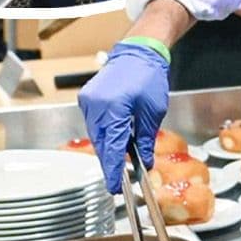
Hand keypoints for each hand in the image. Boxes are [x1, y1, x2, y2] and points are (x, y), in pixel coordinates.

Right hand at [76, 40, 170, 193]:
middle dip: (110, 162)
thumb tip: (146, 161)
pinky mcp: (87, 99)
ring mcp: (88, 102)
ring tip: (119, 161)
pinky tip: (114, 141)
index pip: (112, 148)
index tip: (115, 187)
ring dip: (108, 148)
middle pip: (101, 144)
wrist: (138, 53)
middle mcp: (96, 106)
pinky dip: (104, 134)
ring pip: (96, 136)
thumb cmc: (149, 77)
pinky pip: (94, 124)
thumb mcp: (153, 112)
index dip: (114, 170)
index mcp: (114, 108)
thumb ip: (146, 138)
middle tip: (119, 180)